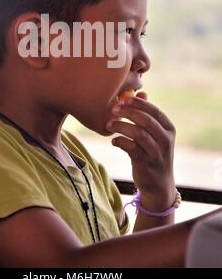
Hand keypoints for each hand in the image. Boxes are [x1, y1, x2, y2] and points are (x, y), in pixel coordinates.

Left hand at [106, 92, 175, 210]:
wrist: (159, 184)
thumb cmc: (153, 152)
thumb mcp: (155, 134)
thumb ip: (148, 114)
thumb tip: (142, 93)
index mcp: (169, 128)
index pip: (154, 110)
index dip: (138, 103)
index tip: (122, 99)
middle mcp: (166, 140)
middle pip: (146, 120)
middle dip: (128, 112)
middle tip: (113, 109)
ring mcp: (157, 153)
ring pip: (139, 134)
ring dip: (121, 126)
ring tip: (109, 125)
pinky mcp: (146, 164)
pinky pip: (132, 149)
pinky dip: (120, 142)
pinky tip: (114, 140)